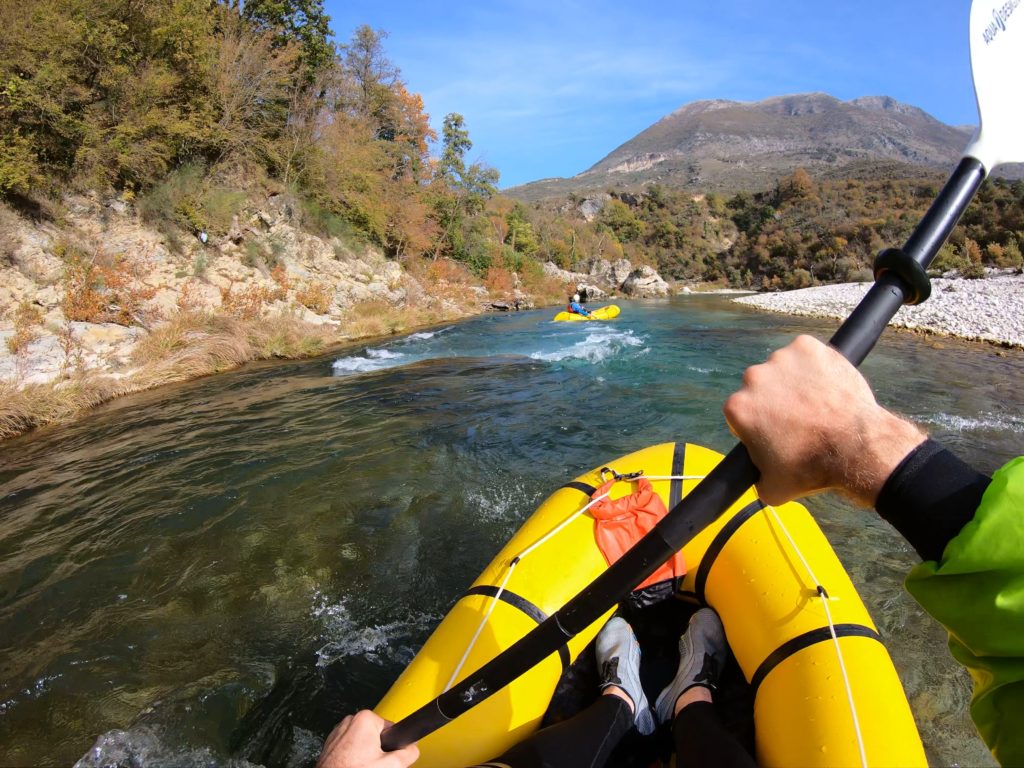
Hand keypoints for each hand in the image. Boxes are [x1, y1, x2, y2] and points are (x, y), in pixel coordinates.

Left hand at [317, 710, 418, 767]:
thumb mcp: (391, 766)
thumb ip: (408, 753)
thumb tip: (412, 749)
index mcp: (365, 719)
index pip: (391, 728)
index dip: (393, 746)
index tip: (388, 757)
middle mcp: (350, 721)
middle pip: (376, 736)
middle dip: (379, 752)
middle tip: (374, 765)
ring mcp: (338, 733)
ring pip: (362, 743)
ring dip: (365, 756)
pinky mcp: (331, 745)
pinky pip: (350, 748)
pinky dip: (353, 758)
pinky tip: (354, 767)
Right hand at [723, 335, 925, 505]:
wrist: (856, 447)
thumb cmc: (812, 468)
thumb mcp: (771, 488)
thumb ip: (754, 476)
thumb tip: (756, 473)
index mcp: (738, 407)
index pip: (741, 412)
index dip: (759, 424)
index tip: (777, 432)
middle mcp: (753, 377)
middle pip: (760, 387)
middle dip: (775, 400)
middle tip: (800, 419)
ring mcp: (781, 358)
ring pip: (784, 369)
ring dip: (795, 381)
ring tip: (818, 404)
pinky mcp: (807, 346)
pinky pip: (806, 354)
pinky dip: (815, 365)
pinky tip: (827, 386)